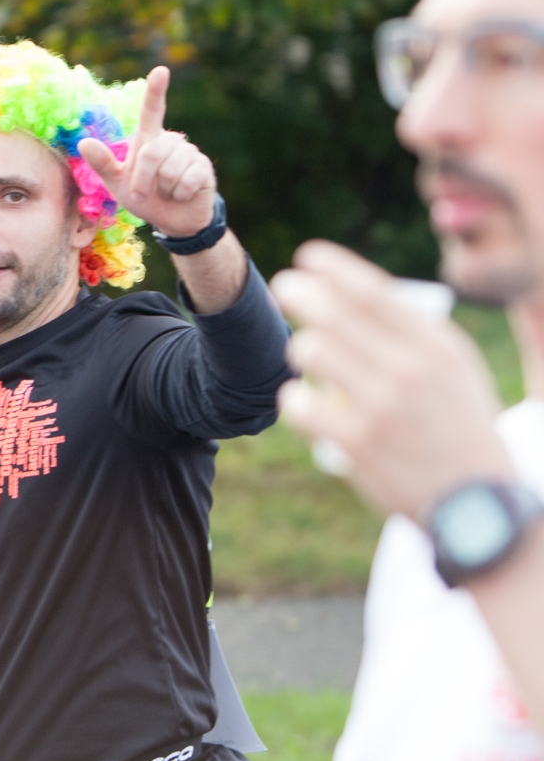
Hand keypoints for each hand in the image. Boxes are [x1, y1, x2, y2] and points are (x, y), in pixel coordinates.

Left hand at [77, 66, 216, 237]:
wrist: (172, 220)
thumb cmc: (144, 197)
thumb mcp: (117, 183)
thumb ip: (103, 164)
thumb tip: (83, 143)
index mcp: (148, 139)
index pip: (152, 111)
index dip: (156, 91)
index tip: (160, 71)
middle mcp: (170, 140)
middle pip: (151, 153)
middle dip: (142, 180)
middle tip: (141, 194)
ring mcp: (189, 152)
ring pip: (169, 170)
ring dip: (162, 190)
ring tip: (166, 192)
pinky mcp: (204, 168)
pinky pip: (187, 181)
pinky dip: (179, 194)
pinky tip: (182, 194)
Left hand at [272, 239, 512, 519]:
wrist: (478, 505)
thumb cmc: (460, 428)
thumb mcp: (456, 371)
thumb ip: (414, 334)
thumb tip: (355, 294)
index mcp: (438, 347)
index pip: (375, 293)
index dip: (334, 269)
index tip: (307, 256)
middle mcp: (411, 369)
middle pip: (334, 314)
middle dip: (300, 293)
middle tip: (283, 287)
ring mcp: (382, 405)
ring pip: (311, 350)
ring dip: (300, 350)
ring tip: (305, 356)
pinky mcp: (356, 442)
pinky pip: (299, 404)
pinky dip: (293, 399)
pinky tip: (300, 400)